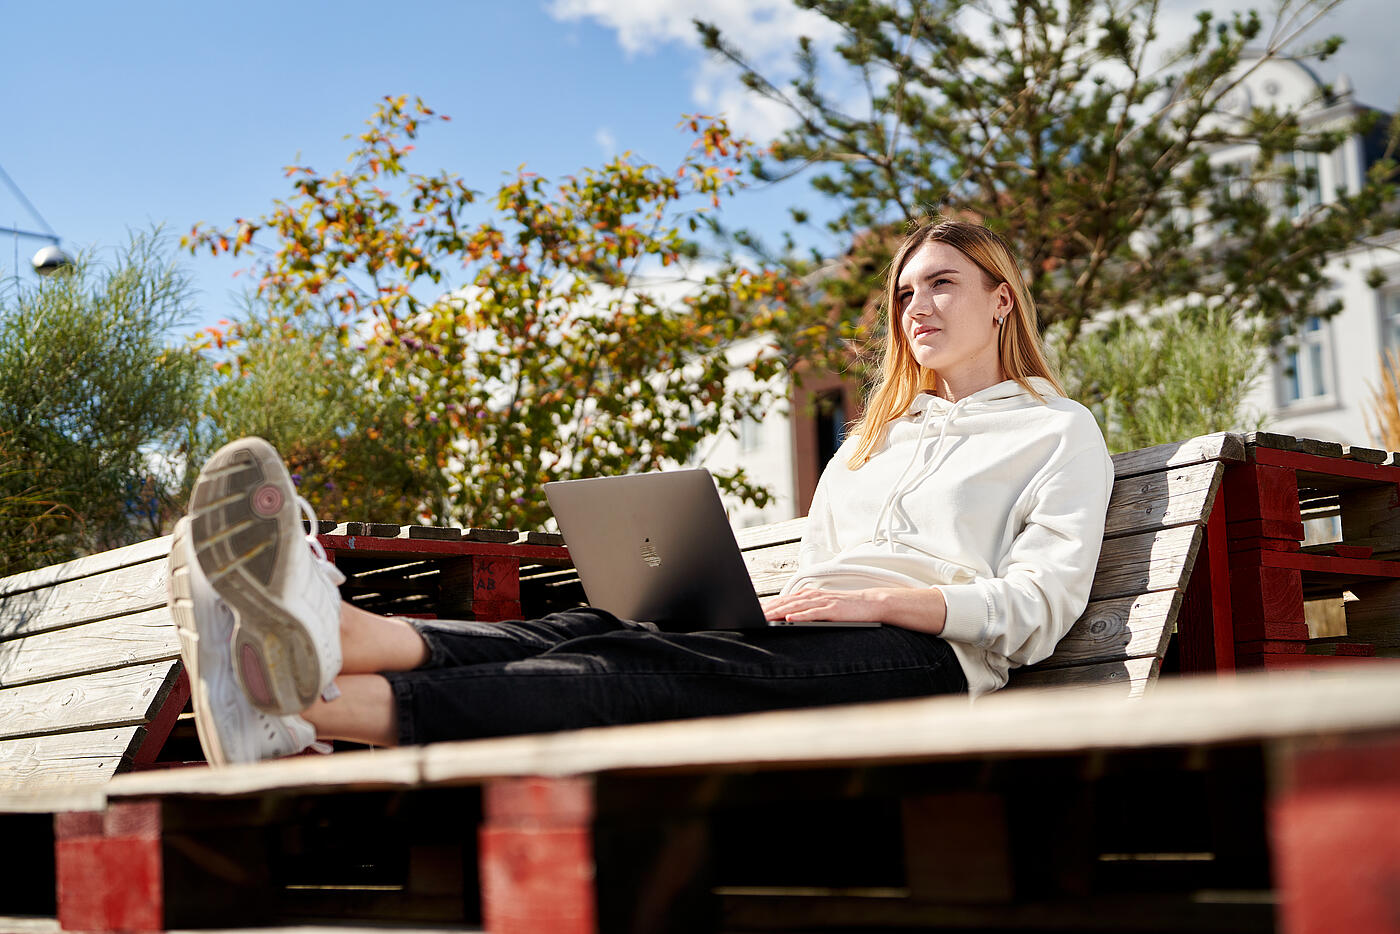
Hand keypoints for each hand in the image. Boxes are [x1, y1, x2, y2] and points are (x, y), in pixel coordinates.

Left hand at [761, 587, 946, 633]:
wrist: (874, 604)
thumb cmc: (849, 608)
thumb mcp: (826, 608)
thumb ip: (808, 611)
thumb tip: (789, 619)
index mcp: (812, 594)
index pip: (785, 600)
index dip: (769, 605)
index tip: (753, 612)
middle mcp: (815, 595)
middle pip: (786, 602)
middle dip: (768, 609)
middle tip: (752, 616)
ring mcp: (824, 601)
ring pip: (796, 606)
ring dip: (779, 612)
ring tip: (765, 618)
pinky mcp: (834, 609)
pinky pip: (814, 613)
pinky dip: (800, 616)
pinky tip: (789, 620)